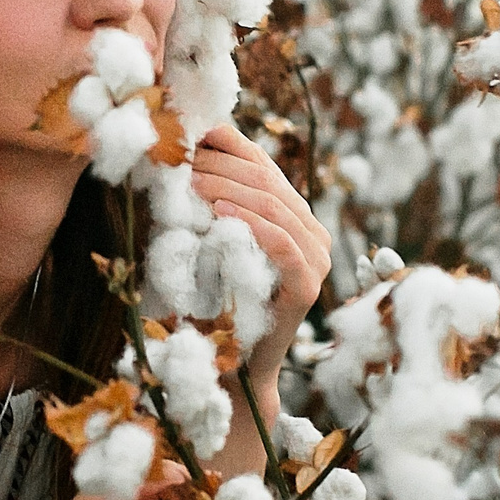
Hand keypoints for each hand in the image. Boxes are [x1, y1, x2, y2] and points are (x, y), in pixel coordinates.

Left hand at [188, 123, 331, 383]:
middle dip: (222, 165)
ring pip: (276, 207)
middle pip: (268, 181)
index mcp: (295, 216)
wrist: (232, 365)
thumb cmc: (216, 301)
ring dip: (230, 187)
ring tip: (192, 180)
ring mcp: (316, 261)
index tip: (188, 134)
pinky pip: (283, 245)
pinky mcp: (308, 287)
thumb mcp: (211, 240)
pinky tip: (219, 212)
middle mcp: (313, 234)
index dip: (228, 144)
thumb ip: (211, 201)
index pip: (263, 165)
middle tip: (182, 159)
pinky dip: (252, 223)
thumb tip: (186, 147)